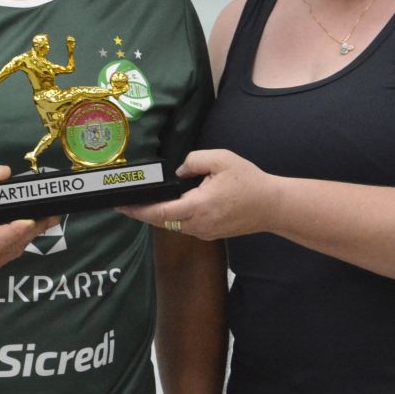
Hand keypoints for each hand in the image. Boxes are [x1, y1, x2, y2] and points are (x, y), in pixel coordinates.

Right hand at [0, 160, 54, 275]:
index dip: (15, 231)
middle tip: (50, 215)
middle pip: (8, 248)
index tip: (32, 219)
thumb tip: (5, 173)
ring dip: (29, 237)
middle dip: (31, 231)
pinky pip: (7, 258)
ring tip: (45, 220)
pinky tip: (28, 231)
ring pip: (11, 254)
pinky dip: (19, 244)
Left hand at [119, 149, 271, 240]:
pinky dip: (176, 217)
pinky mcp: (210, 234)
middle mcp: (198, 224)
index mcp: (198, 206)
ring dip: (161, 214)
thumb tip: (178, 172)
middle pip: (163, 221)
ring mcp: (204, 232)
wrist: (272, 206)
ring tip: (146, 202)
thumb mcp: (221, 159)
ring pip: (174, 225)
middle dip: (144, 212)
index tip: (121, 206)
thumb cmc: (249, 181)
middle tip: (127, 202)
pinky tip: (172, 206)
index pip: (160, 212)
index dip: (138, 210)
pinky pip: (186, 226)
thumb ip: (194, 161)